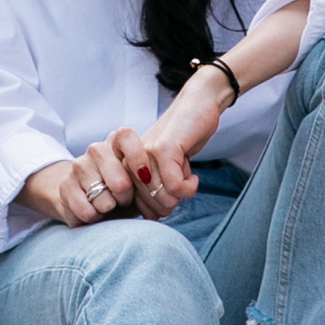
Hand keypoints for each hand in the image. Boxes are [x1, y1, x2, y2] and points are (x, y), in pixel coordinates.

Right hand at [21, 136, 143, 226]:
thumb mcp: (137, 183)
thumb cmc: (122, 191)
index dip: (137, 157)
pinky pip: (86, 211)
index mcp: (116, 142)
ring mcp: (79, 166)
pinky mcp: (65, 186)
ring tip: (107, 205)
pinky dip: (93, 218)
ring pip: (102, 198)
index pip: (126, 136)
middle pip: (119, 179)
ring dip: (108, 209)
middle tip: (123, 200)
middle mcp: (96, 149)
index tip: (145, 178)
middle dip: (125, 197)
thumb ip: (150, 178)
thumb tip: (165, 184)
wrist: (88, 200)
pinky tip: (93, 212)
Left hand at [107, 88, 216, 218]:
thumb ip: (154, 193)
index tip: (173, 188)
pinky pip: (176, 186)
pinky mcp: (163, 149)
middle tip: (182, 178)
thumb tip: (154, 217)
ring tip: (184, 169)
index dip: (165, 208)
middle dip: (176, 200)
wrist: (196, 106)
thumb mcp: (164, 171)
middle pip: (156, 208)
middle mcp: (130, 163)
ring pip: (166, 198)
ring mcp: (146, 155)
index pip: (143, 211)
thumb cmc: (181, 141)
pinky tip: (193, 174)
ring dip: (184, 191)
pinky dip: (190, 186)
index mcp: (128, 170)